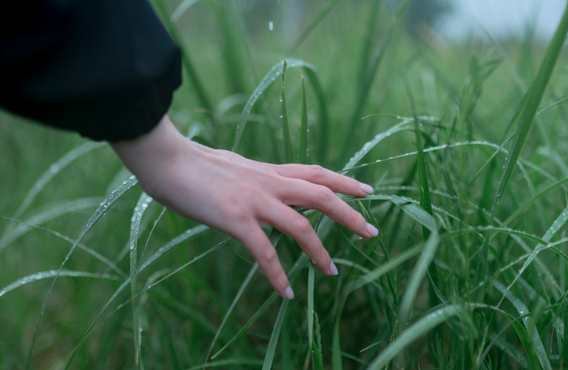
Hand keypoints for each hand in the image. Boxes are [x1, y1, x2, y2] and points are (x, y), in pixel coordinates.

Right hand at [110, 116, 378, 298]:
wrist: (167, 160)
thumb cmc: (193, 164)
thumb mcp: (233, 167)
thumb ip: (251, 178)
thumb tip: (255, 184)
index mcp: (269, 171)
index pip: (315, 173)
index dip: (344, 181)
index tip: (367, 191)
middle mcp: (269, 183)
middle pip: (321, 195)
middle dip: (349, 214)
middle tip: (371, 231)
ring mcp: (254, 201)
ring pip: (301, 226)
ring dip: (319, 251)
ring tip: (332, 271)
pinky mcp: (236, 219)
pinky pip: (264, 252)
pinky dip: (278, 274)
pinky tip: (286, 293)